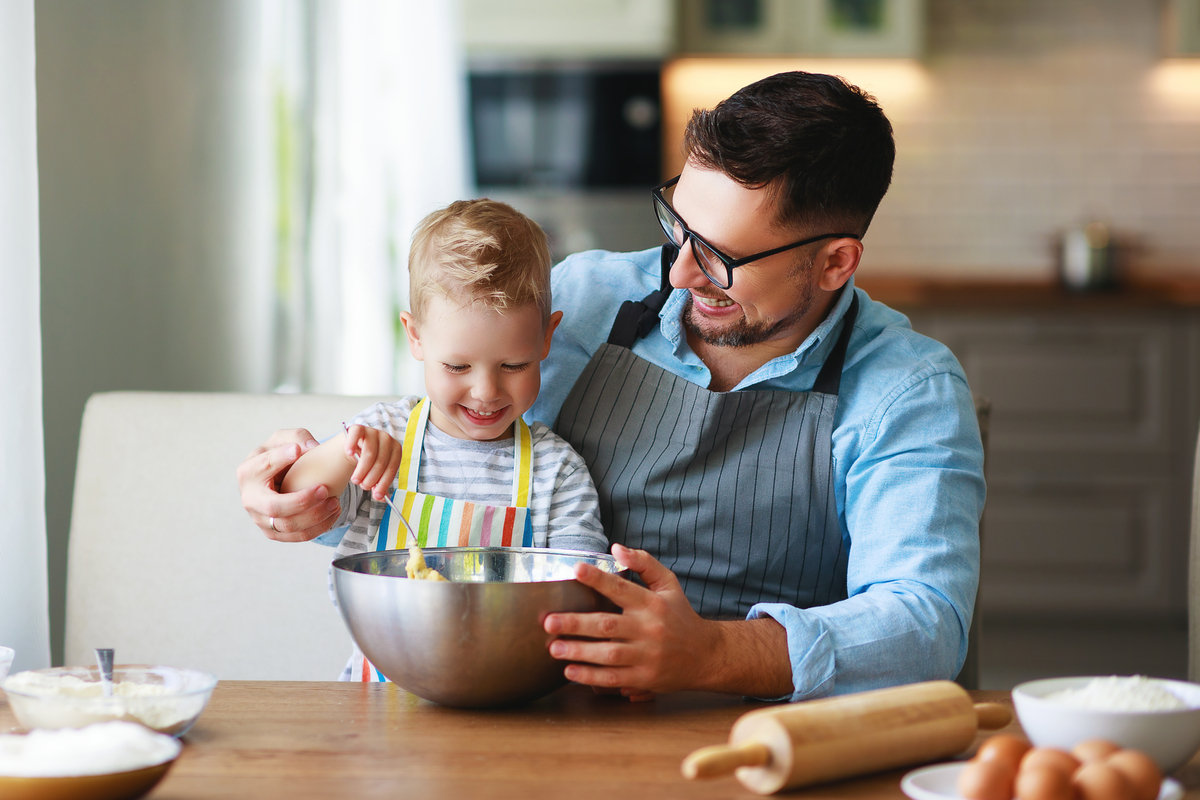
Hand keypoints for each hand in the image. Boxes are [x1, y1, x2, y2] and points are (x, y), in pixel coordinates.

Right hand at [237, 428, 341, 541]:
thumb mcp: (287, 439)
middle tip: (324, 489)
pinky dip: (319, 527)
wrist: (279, 478)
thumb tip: (309, 448)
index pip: (262, 466)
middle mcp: (250, 499)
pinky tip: (333, 513)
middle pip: (274, 507)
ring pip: (288, 526)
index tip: (298, 450)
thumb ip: (298, 437)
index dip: (279, 458)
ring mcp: (261, 519)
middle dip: (301, 501)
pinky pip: (297, 536)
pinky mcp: (274, 533)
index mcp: (248, 472)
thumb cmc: (283, 456)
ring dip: (315, 516)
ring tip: (335, 502)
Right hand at [343, 424, 402, 500]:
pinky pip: (356, 435)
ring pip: (369, 452)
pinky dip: (352, 445)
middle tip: (364, 487)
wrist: (355, 448)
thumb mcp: (376, 474)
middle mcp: (386, 438)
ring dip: (362, 470)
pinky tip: (349, 453)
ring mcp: (372, 431)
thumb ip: (379, 485)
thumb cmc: (369, 463)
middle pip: (381, 461)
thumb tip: (380, 497)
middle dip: (372, 478)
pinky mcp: (358, 428)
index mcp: (395, 449)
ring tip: (356, 480)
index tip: (377, 495)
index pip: (393, 466)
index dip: (385, 482)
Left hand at [542, 543, 722, 695]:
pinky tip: (570, 671)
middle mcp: (649, 629)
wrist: (706, 656)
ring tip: (554, 647)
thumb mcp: (668, 584)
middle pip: (607, 625)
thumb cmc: (680, 616)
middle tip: (548, 622)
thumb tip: (615, 548)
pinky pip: (614, 679)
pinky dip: (590, 676)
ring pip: (608, 654)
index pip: (621, 588)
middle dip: (575, 623)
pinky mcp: (644, 678)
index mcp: (652, 603)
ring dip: (579, 651)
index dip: (598, 579)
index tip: (576, 570)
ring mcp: (647, 656)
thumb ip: (644, 563)